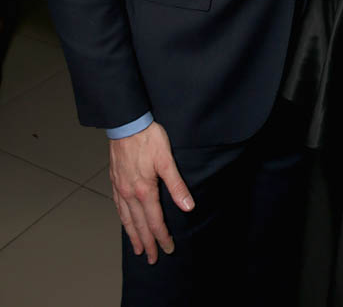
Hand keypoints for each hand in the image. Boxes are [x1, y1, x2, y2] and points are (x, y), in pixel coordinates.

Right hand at [109, 121, 194, 263]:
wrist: (126, 123)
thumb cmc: (148, 138)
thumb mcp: (167, 160)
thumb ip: (177, 185)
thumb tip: (188, 206)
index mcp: (144, 190)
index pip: (155, 221)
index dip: (162, 236)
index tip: (168, 249)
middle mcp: (130, 193)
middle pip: (139, 224)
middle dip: (148, 243)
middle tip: (153, 259)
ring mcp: (120, 188)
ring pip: (126, 218)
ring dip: (133, 235)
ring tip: (138, 248)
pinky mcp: (115, 180)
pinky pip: (118, 206)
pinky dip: (123, 219)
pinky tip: (125, 221)